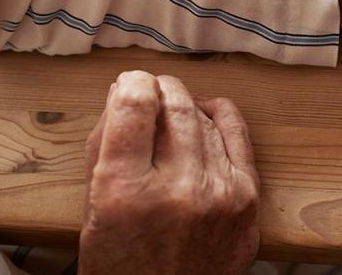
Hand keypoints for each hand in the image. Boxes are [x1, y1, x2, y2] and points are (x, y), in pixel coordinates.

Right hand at [80, 71, 259, 274]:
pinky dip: (218, 116)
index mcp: (125, 192)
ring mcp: (219, 193)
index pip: (134, 105)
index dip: (131, 84)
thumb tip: (123, 91)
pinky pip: (237, 132)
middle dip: (159, 89)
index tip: (129, 84)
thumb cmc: (124, 262)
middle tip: (150, 93)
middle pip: (174, 105)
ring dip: (185, 106)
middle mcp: (177, 189)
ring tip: (171, 115)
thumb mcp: (93, 209)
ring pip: (204, 117)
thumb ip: (103, 147)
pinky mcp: (248, 197)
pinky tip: (205, 115)